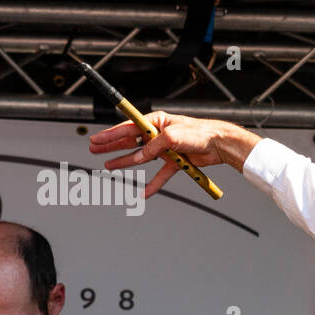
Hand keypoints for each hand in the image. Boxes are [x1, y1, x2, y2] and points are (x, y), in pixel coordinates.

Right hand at [88, 112, 260, 198]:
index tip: (97, 138)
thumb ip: (153, 146)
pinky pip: (160, 174)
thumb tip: (139, 157)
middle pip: (130, 141)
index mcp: (156, 122)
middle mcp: (158, 134)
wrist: (219, 144)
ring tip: (108, 166)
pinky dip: (153, 184)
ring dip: (125, 162)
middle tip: (94, 149)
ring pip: (141, 158)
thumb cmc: (200, 132)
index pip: (128, 127)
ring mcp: (165, 149)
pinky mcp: (175, 162)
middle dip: (112, 146)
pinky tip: (144, 192)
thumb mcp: (172, 136)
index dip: (111, 134)